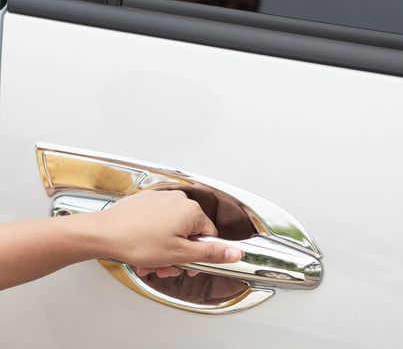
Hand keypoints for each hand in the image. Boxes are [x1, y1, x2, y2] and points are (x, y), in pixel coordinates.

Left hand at [96, 190, 242, 277]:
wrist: (102, 233)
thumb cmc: (136, 241)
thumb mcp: (179, 254)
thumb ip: (210, 254)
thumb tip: (234, 253)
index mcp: (191, 211)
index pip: (208, 237)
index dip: (198, 256)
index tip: (187, 266)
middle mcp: (179, 200)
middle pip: (189, 234)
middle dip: (178, 255)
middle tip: (165, 266)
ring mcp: (161, 199)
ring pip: (173, 230)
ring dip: (165, 249)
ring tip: (150, 261)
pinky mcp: (146, 202)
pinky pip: (159, 221)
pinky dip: (154, 236)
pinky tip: (143, 248)